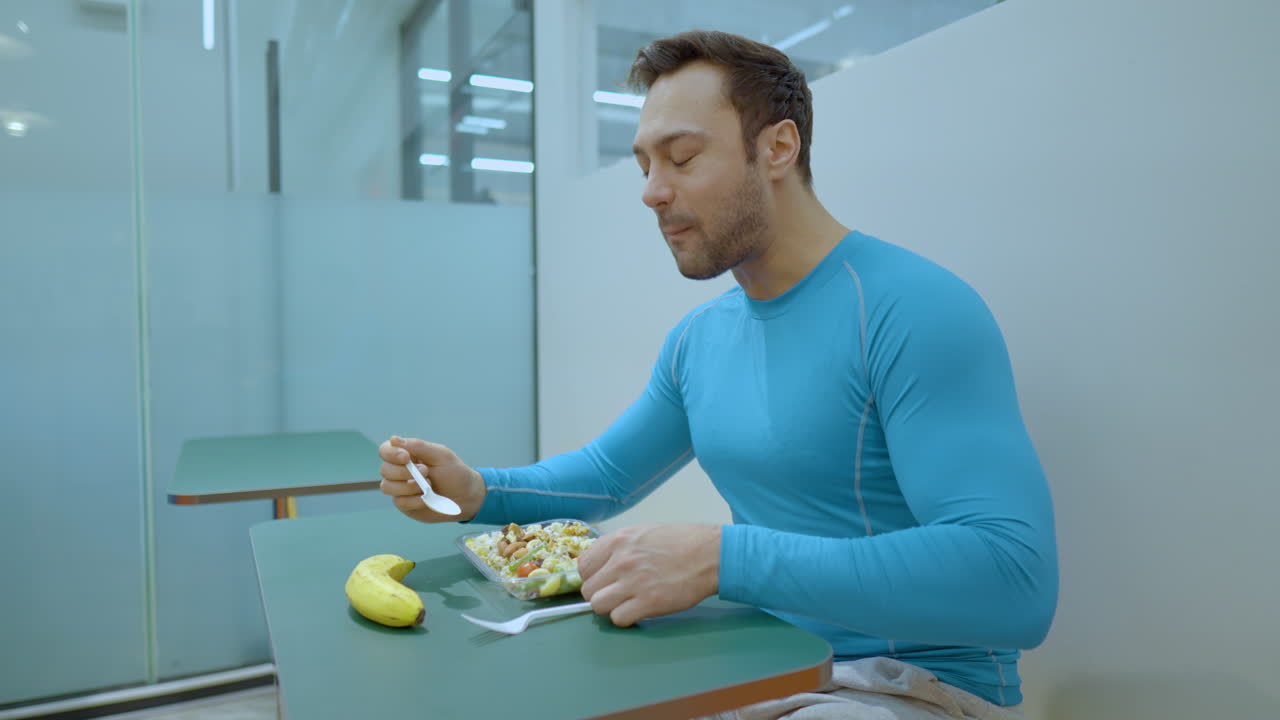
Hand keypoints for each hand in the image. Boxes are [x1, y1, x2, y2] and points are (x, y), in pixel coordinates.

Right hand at [378, 435, 485, 522]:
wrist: (467, 496)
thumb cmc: (454, 472)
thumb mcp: (440, 455)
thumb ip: (418, 446)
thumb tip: (393, 439)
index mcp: (407, 455)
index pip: (385, 450)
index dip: (390, 453)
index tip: (406, 457)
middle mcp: (400, 471)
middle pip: (384, 469)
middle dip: (403, 472)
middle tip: (426, 471)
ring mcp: (401, 489)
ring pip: (387, 487)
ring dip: (408, 486)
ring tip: (429, 485)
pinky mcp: (405, 505)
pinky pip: (400, 502)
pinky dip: (414, 500)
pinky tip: (427, 499)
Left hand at [577, 523, 719, 626]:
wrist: (711, 553)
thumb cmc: (683, 541)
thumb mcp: (644, 532)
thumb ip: (620, 547)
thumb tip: (603, 564)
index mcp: (618, 541)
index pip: (582, 566)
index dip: (592, 577)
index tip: (602, 580)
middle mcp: (621, 561)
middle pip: (588, 589)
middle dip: (601, 594)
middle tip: (617, 594)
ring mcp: (633, 582)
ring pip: (598, 606)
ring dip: (610, 608)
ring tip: (627, 603)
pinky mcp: (648, 602)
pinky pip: (619, 619)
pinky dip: (626, 618)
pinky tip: (639, 610)